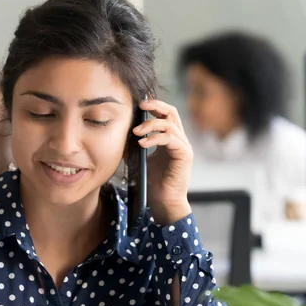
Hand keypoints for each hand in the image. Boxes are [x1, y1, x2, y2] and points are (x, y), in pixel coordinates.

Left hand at [132, 98, 192, 223]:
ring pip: (169, 124)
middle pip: (172, 112)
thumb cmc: (152, 183)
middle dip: (155, 106)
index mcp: (170, 138)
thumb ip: (133, 146)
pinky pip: (170, 139)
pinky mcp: (184, 155)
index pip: (165, 114)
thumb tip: (121, 132)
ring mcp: (183, 146)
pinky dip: (155, 138)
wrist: (163, 202)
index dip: (154, 105)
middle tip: (140, 106)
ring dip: (150, 125)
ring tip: (136, 132)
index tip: (138, 102)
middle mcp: (179, 140)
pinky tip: (142, 143)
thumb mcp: (139, 159)